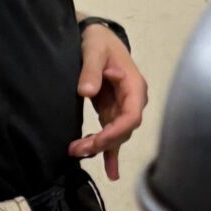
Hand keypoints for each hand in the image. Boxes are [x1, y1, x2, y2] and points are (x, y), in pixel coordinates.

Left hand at [71, 24, 148, 180]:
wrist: (97, 38)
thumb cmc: (98, 41)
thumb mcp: (93, 50)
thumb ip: (91, 70)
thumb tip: (87, 92)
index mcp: (134, 86)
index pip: (132, 116)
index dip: (116, 131)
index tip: (97, 140)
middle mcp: (133, 100)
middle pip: (123, 130)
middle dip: (102, 143)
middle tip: (77, 149)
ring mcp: (122, 108)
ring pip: (115, 136)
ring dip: (99, 148)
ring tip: (76, 153)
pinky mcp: (111, 112)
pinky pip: (112, 136)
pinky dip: (110, 153)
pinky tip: (111, 173)